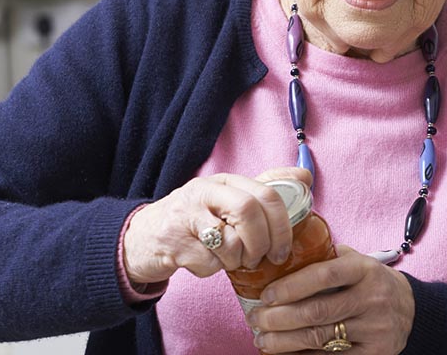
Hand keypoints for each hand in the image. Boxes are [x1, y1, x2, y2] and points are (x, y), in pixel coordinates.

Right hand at [122, 167, 311, 283]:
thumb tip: (305, 176)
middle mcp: (204, 193)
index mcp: (223, 181)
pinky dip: (214, 270)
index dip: (283, 224)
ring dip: (238, 261)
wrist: (141, 238)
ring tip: (229, 260)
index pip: (266, 193)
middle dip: (262, 242)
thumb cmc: (194, 220)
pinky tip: (205, 263)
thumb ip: (264, 188)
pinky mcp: (173, 244)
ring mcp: (186, 217)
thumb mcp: (227, 199)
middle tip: (261, 259)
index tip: (283, 248)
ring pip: (231, 243)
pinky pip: (209, 264)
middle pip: (249, 212)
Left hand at [247, 245, 415, 353]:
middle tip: (256, 320)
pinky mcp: (375, 353)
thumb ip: (327, 257)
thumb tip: (281, 255)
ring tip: (263, 339)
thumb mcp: (358, 261)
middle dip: (279, 318)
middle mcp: (372, 298)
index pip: (324, 275)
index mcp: (365, 269)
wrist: (410, 309)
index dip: (291, 286)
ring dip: (284, 341)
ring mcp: (375, 328)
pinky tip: (285, 354)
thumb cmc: (371, 282)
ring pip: (320, 338)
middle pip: (317, 311)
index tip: (265, 294)